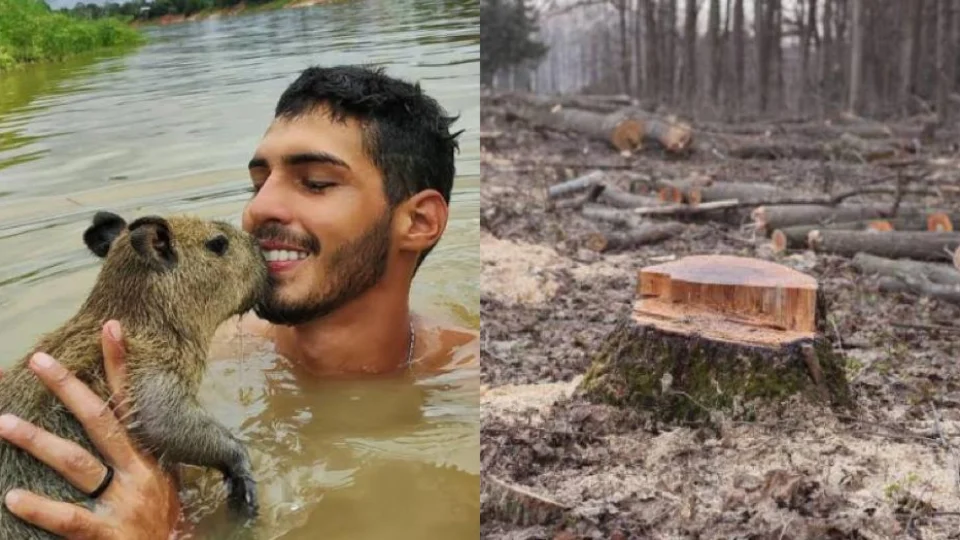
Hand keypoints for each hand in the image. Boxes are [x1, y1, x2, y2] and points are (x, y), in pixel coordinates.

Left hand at [0, 321, 181, 538]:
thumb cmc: (160, 524)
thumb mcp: (161, 483)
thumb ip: (140, 456)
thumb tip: (118, 421)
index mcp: (149, 456)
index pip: (131, 402)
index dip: (121, 365)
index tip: (109, 327)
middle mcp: (138, 472)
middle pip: (99, 421)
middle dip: (68, 388)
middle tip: (39, 360)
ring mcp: (122, 502)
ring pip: (77, 463)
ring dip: (39, 441)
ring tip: (5, 421)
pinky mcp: (106, 534)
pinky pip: (68, 518)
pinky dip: (40, 507)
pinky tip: (13, 496)